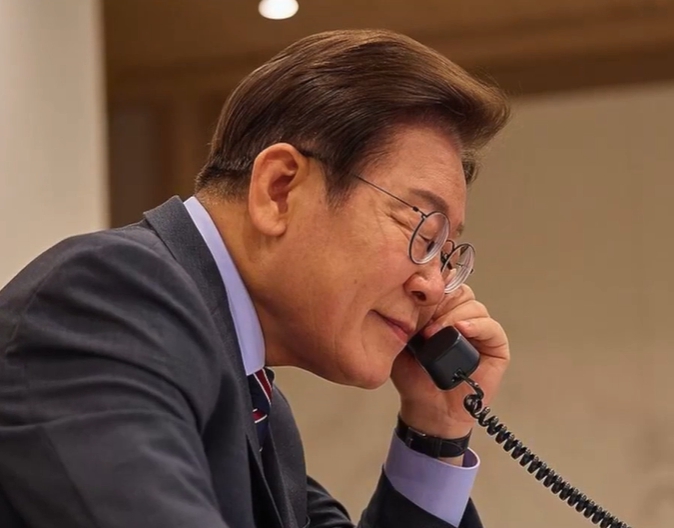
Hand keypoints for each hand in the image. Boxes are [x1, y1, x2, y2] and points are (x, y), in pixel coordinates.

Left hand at [390, 285, 509, 447]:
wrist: (427, 408)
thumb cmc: (413, 376)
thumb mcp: (401, 339)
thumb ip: (405, 315)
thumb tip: (406, 292)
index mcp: (440, 309)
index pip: (441, 283)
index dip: (430, 288)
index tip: (415, 298)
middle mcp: (461, 315)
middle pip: (458, 290)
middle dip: (440, 301)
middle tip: (424, 319)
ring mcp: (480, 329)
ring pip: (473, 305)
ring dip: (453, 315)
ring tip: (434, 333)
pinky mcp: (495, 346)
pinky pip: (491, 326)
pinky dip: (476, 325)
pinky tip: (461, 331)